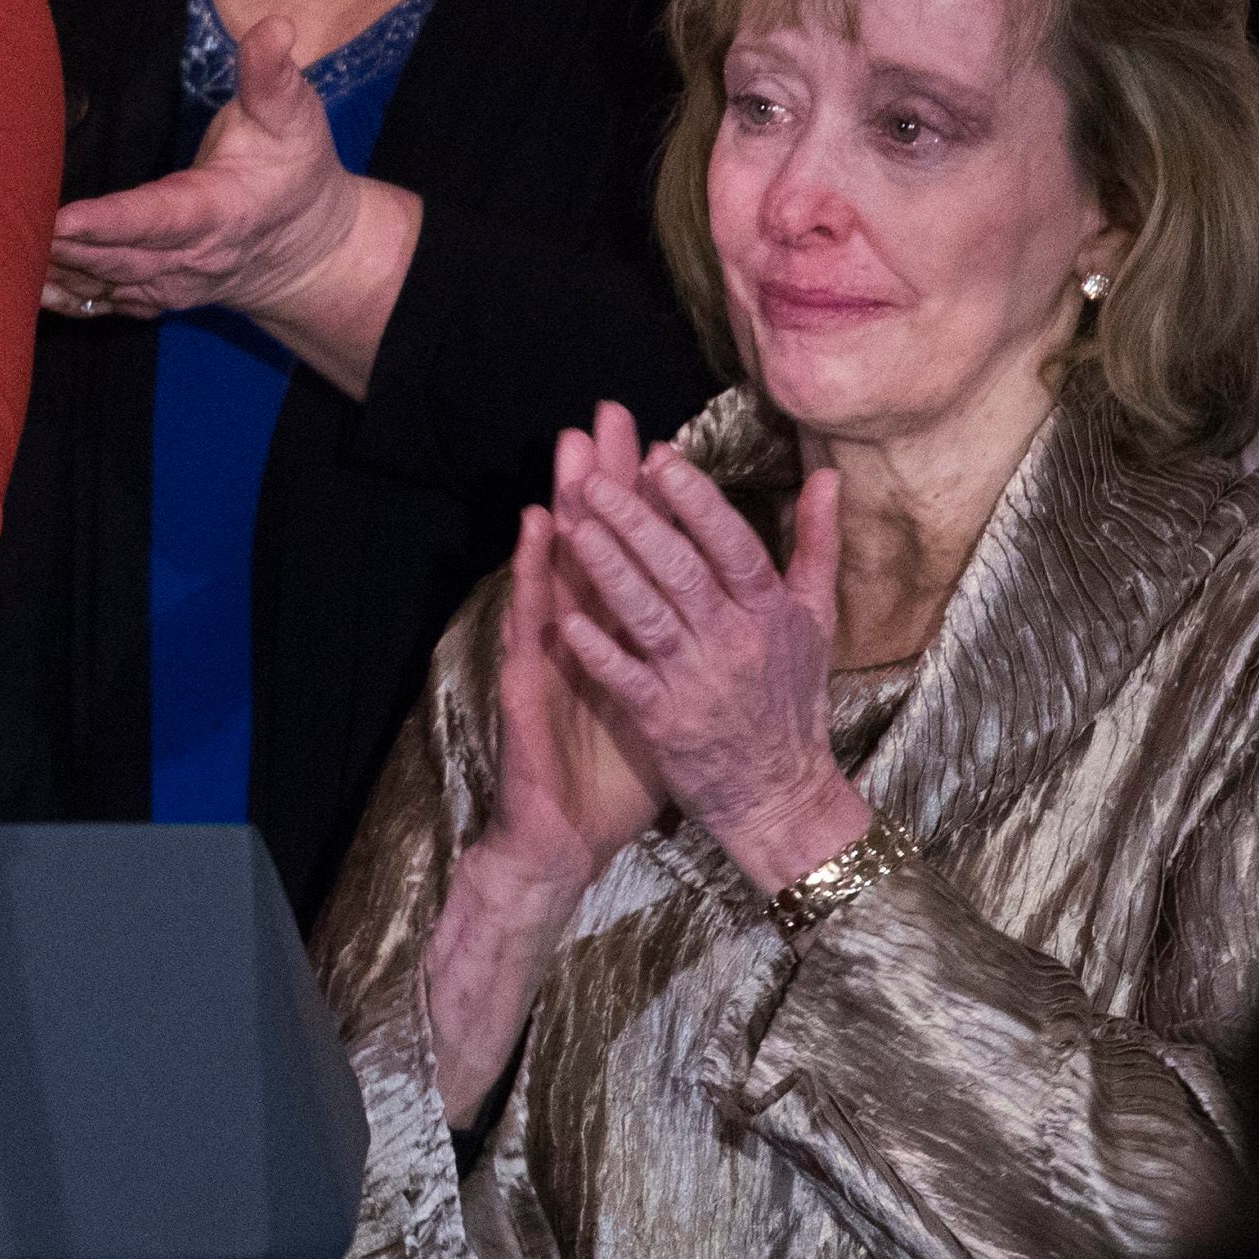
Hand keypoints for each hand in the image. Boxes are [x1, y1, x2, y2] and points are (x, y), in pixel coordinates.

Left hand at [47, 15, 361, 319]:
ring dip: (48, 271)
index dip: (107, 223)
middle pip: (111, 256)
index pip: (155, 218)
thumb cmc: (294, 175)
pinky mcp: (148, 296)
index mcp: (215, 212)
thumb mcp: (294, 120)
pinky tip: (13, 284)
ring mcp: (165, 286)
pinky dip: (58, 297)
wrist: (306, 253)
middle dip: (57, 246)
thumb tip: (273, 26)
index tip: (60, 219)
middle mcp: (186, 260)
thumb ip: (273, 76)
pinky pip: (96, 303)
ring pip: (97, 283)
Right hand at [475, 409, 672, 899]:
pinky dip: (536, 580)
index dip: (642, 502)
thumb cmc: (616, 771)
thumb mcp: (663, 704)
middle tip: (598, 422)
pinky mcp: (530, 686)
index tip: (652, 442)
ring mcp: (551, 655)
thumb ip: (686, 652)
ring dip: (563, 512)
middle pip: (591, 547)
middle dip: (598, 484)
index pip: (634, 557)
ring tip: (568, 452)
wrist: (565, 836)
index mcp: (620, 637)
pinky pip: (537, 628)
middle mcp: (580, 635)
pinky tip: (535, 540)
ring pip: (558, 573)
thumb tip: (729, 613)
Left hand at [547, 432, 870, 892]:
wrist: (782, 794)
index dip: (699, 502)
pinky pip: (627, 677)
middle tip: (593, 481)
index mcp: (771, 613)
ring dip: (609, 570)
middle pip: (683, 572)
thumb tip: (830, 477)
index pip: (735, 546)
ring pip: (649, 616)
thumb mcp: (817, 620)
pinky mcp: (665, 721)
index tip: (660, 457)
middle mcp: (736, 642)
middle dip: (637, 523)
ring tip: (573, 526)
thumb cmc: (793, 697)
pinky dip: (598, 648)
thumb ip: (817, 546)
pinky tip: (566, 617)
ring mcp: (698, 682)